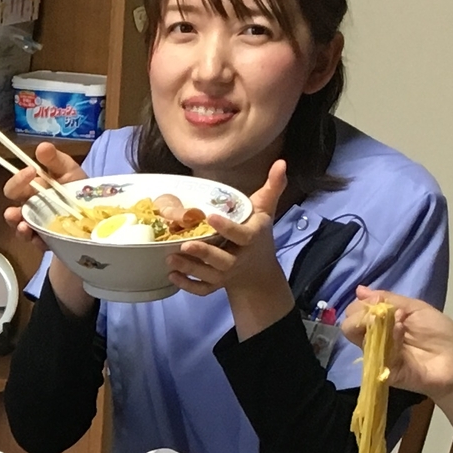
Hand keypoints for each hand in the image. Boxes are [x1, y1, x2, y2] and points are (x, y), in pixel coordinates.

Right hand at [1, 140, 90, 311]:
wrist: (95, 219)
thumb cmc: (80, 191)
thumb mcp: (71, 172)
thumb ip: (56, 160)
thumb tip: (42, 146)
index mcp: (34, 186)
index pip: (18, 181)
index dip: (19, 177)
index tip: (31, 171)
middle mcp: (30, 203)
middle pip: (13, 198)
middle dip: (15, 195)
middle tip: (24, 195)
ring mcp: (34, 223)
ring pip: (18, 222)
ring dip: (17, 223)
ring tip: (22, 224)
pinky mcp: (43, 240)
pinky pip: (34, 241)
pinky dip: (35, 240)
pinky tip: (38, 238)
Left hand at [164, 162, 290, 329]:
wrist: (259, 271)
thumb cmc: (258, 234)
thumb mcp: (266, 210)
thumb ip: (272, 187)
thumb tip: (281, 162)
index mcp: (251, 239)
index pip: (241, 235)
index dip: (227, 228)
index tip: (210, 217)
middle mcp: (239, 259)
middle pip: (223, 261)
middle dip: (204, 254)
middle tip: (184, 244)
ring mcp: (227, 275)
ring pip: (209, 277)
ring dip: (190, 269)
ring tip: (170, 258)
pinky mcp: (216, 285)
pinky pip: (202, 290)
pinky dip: (188, 286)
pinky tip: (172, 275)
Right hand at [341, 288, 452, 402]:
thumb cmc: (440, 333)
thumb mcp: (415, 308)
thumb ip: (388, 299)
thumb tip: (359, 289)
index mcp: (381, 322)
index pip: (355, 312)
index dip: (361, 306)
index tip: (376, 303)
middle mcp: (375, 338)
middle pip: (349, 326)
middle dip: (362, 315)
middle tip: (381, 314)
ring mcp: (377, 355)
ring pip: (357, 338)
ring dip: (375, 324)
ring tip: (399, 323)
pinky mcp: (382, 370)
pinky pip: (374, 353)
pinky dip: (387, 338)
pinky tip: (401, 333)